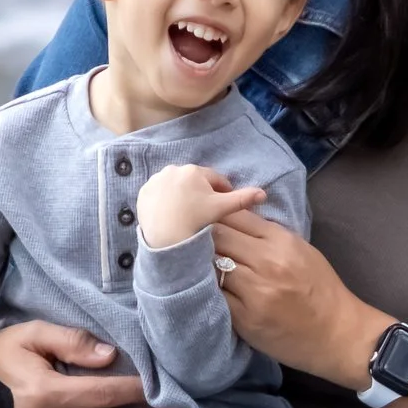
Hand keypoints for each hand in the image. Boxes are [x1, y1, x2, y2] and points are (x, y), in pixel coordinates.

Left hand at [137, 165, 265, 250]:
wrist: (165, 237)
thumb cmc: (196, 220)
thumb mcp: (221, 209)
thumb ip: (242, 199)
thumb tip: (264, 193)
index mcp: (194, 171)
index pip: (214, 179)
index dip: (222, 191)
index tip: (224, 204)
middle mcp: (173, 169)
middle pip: (194, 181)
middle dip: (201, 192)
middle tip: (204, 212)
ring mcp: (155, 180)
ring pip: (176, 186)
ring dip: (182, 195)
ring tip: (187, 214)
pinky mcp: (143, 192)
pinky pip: (158, 194)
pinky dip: (165, 201)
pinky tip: (170, 215)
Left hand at [209, 210, 384, 386]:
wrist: (337, 334)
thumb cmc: (321, 290)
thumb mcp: (301, 250)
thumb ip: (268, 234)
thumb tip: (234, 217)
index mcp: (281, 241)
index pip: (235, 215)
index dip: (217, 214)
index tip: (207, 219)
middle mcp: (267, 262)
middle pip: (217, 236)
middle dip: (203, 236)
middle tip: (193, 242)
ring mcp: (255, 292)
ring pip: (211, 265)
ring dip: (202, 264)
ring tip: (197, 266)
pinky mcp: (245, 318)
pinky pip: (214, 296)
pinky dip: (208, 290)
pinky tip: (207, 290)